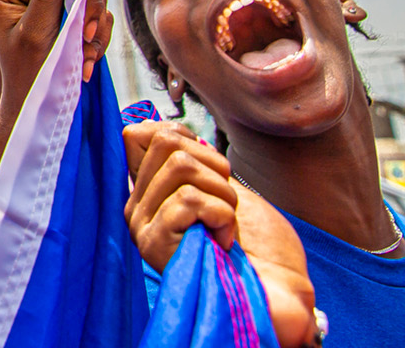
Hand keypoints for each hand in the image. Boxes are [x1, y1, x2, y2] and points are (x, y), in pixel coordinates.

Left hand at [0, 0, 108, 116]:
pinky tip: (87, 58)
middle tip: (86, 30)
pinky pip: (93, 9)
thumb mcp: (37, 31)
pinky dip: (96, 33)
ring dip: (93, 20)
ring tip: (85, 51)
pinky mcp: (66, 14)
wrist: (36, 107)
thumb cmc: (28, 74)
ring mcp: (47, 0)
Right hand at [125, 122, 316, 347]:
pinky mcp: (156, 243)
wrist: (281, 293)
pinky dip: (221, 215)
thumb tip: (158, 126)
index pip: (138, 134)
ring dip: (222, 194)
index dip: (182, 137)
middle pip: (165, 142)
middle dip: (213, 166)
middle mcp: (139, 207)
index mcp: (150, 192)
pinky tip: (224, 241)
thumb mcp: (224, 187)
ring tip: (226, 225)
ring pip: (180, 166)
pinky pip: (189, 199)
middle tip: (226, 203)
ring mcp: (144, 226)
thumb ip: (189, 159)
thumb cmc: (260, 246)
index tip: (210, 169)